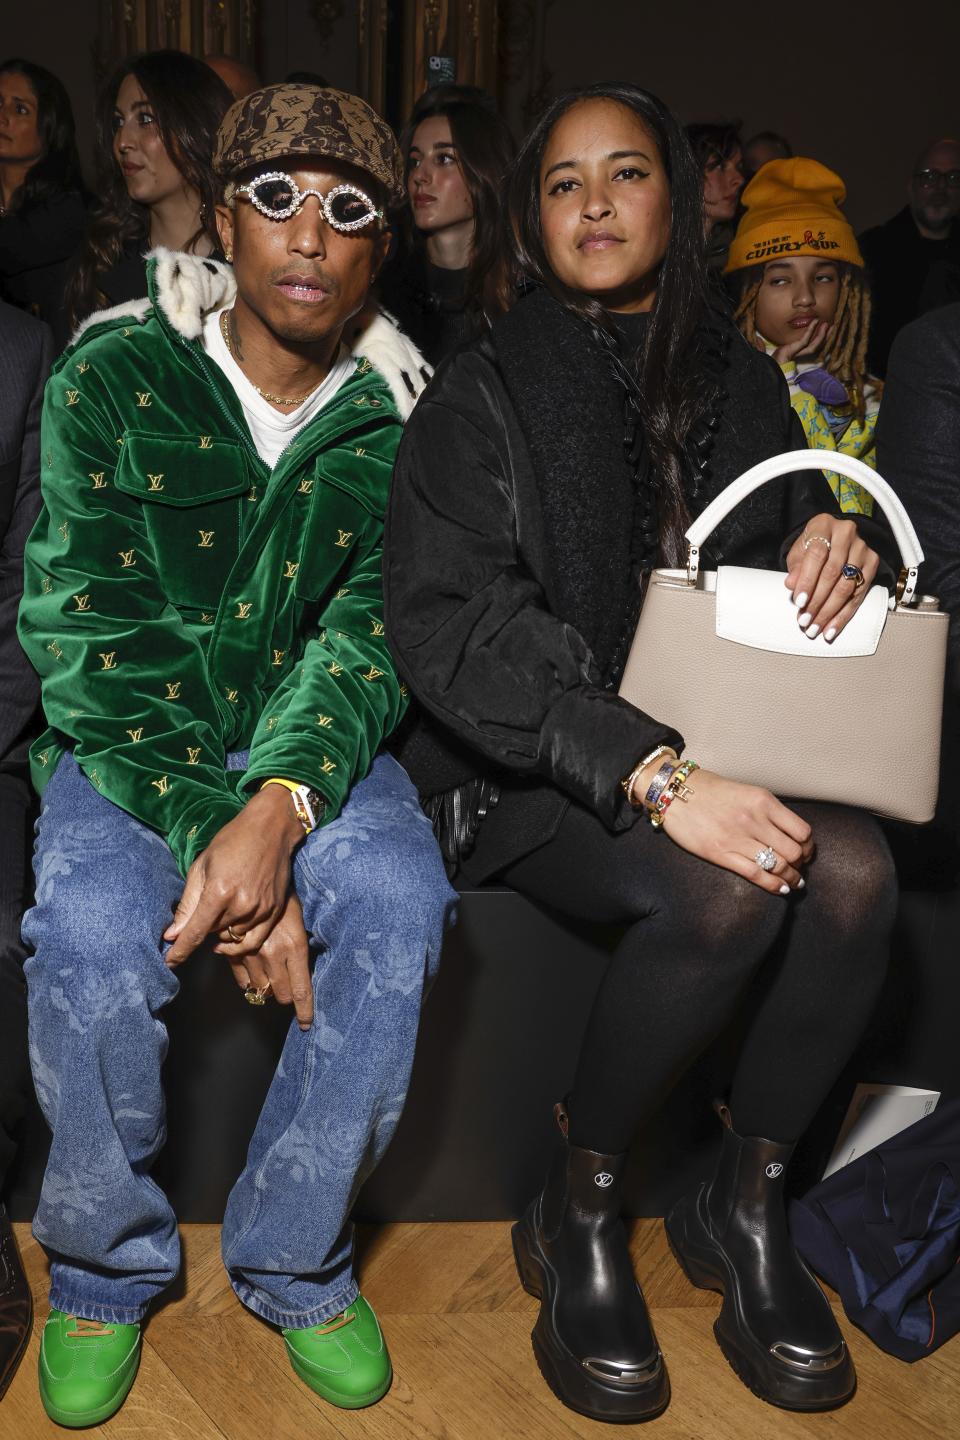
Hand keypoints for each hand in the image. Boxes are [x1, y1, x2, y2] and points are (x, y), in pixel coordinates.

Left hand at [164, 784, 304, 966]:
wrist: (271, 828)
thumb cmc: (232, 841)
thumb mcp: (202, 867)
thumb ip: (187, 904)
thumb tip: (172, 935)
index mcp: (219, 891)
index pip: (195, 933)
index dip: (180, 951)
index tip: (169, 963)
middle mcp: (241, 905)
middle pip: (212, 935)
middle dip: (202, 930)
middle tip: (203, 912)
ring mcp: (261, 910)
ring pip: (232, 938)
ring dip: (221, 932)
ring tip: (221, 912)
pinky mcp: (275, 911)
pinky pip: (253, 939)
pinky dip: (240, 940)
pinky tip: (232, 930)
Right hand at [217, 891, 312, 1029]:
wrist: (255, 875)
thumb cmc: (285, 897)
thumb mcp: (300, 922)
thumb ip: (300, 952)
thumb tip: (301, 977)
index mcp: (295, 947)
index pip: (301, 990)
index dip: (304, 1011)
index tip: (306, 1025)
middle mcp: (274, 954)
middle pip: (279, 994)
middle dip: (284, 996)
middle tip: (287, 992)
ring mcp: (252, 954)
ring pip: (259, 989)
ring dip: (266, 989)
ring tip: (271, 981)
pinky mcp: (233, 951)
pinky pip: (241, 980)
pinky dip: (248, 982)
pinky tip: (253, 976)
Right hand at [661, 769, 813, 893]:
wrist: (674, 792)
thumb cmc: (709, 789)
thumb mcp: (745, 790)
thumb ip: (767, 810)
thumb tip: (787, 833)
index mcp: (763, 801)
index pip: (802, 831)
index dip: (808, 846)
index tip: (806, 851)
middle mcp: (754, 819)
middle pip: (794, 852)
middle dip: (801, 864)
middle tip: (800, 868)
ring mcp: (737, 838)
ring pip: (778, 865)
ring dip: (791, 878)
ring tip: (794, 882)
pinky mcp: (721, 854)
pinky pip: (756, 874)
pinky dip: (774, 885)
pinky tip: (781, 889)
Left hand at [762, 319, 831, 365]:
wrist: (764, 368)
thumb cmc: (765, 362)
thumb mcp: (767, 351)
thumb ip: (766, 346)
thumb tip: (759, 341)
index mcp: (794, 355)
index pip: (809, 347)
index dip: (817, 339)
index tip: (823, 330)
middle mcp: (797, 355)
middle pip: (815, 346)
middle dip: (824, 337)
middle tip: (832, 326)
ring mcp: (796, 353)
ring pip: (813, 344)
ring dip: (821, 334)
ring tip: (827, 324)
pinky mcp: (793, 350)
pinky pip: (805, 339)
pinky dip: (810, 330)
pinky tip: (815, 322)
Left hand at [784, 512, 879, 641]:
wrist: (832, 539)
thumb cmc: (812, 546)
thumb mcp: (798, 552)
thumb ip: (795, 568)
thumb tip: (791, 585)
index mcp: (824, 525)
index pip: (816, 554)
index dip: (807, 581)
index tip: (799, 602)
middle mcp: (846, 533)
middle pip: (832, 573)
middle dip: (817, 601)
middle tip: (806, 620)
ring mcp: (862, 548)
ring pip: (846, 586)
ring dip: (830, 612)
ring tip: (816, 627)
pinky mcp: (872, 562)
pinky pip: (859, 594)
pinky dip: (844, 614)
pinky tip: (832, 627)